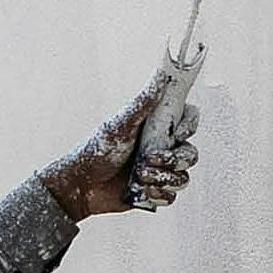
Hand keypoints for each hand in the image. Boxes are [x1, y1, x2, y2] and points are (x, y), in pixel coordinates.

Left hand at [46, 66, 199, 221]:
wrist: (83, 185)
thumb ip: (143, 102)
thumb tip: (161, 76)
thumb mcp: (121, 124)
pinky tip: (143, 190)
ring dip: (163, 178)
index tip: (180, 133)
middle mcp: (162, 148)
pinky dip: (159, 194)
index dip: (190, 126)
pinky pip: (172, 196)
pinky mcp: (156, 192)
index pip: (187, 121)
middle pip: (190, 153)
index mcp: (157, 128)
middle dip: (173, 159)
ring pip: (182, 177)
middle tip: (150, 159)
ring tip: (141, 177)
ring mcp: (160, 171)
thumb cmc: (97, 150)